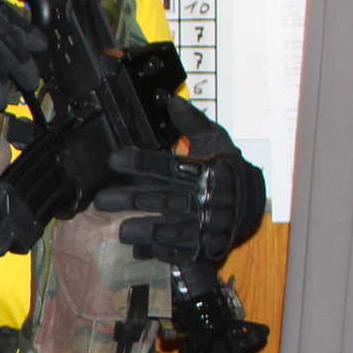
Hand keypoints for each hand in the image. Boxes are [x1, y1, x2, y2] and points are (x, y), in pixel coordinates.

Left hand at [93, 95, 266, 265]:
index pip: (166, 165)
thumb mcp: (217, 141)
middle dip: (127, 200)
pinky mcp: (202, 245)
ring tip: (119, 230)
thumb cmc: (227, 170)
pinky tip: (140, 249)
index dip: (139, 162)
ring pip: (166, 229)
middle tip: (101, 200)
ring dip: (140, 230)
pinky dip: (159, 251)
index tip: (114, 159)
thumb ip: (193, 122)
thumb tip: (173, 100)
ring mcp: (201, 224)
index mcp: (203, 170)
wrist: (252, 204)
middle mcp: (201, 198)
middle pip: (159, 198)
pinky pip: (178, 251)